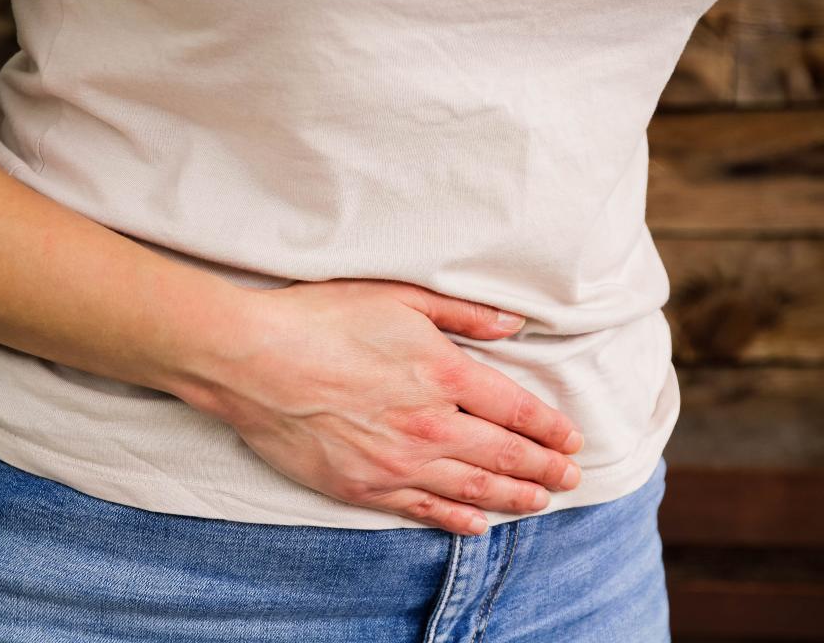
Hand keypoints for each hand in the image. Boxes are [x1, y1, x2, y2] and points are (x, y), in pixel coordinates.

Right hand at [182, 278, 583, 535]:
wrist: (251, 360)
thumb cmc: (320, 319)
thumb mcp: (397, 297)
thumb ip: (461, 315)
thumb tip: (514, 325)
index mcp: (443, 373)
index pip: (516, 409)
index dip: (550, 428)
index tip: (572, 440)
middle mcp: (430, 424)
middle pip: (504, 454)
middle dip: (545, 469)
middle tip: (571, 478)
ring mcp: (397, 461)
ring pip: (473, 487)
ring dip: (514, 497)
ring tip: (540, 503)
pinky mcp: (363, 486)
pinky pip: (423, 509)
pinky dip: (457, 520)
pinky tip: (478, 526)